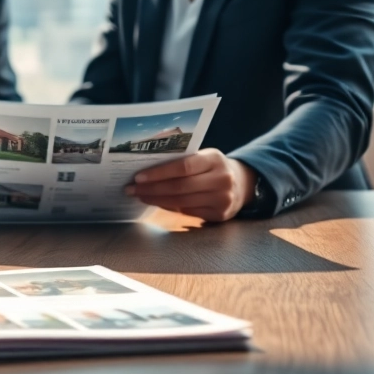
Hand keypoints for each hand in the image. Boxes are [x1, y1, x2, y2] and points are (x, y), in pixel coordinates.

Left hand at [125, 149, 255, 222]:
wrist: (242, 184)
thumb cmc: (212, 168)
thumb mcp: (204, 158)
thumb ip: (182, 162)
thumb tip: (147, 171)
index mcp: (215, 159)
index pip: (183, 166)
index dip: (159, 173)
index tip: (138, 177)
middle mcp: (222, 179)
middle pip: (180, 187)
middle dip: (152, 189)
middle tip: (131, 189)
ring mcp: (223, 199)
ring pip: (182, 202)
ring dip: (156, 200)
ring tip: (140, 196)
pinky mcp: (220, 215)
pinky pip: (187, 212)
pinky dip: (169, 207)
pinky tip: (156, 202)